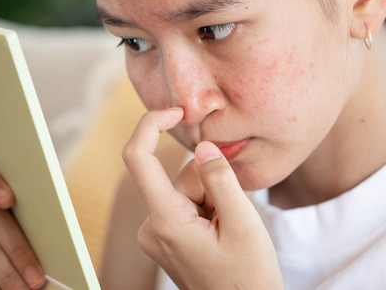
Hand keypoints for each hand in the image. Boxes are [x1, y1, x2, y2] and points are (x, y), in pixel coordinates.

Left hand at [123, 108, 282, 289]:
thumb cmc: (247, 277)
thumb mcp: (242, 223)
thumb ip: (220, 180)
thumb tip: (201, 146)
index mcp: (164, 222)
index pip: (138, 158)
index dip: (151, 125)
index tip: (177, 112)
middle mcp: (152, 228)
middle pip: (178, 177)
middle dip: (210, 184)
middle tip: (234, 216)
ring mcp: (158, 236)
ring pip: (186, 192)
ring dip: (212, 200)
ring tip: (230, 231)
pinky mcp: (166, 239)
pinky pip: (186, 206)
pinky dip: (208, 210)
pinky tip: (222, 234)